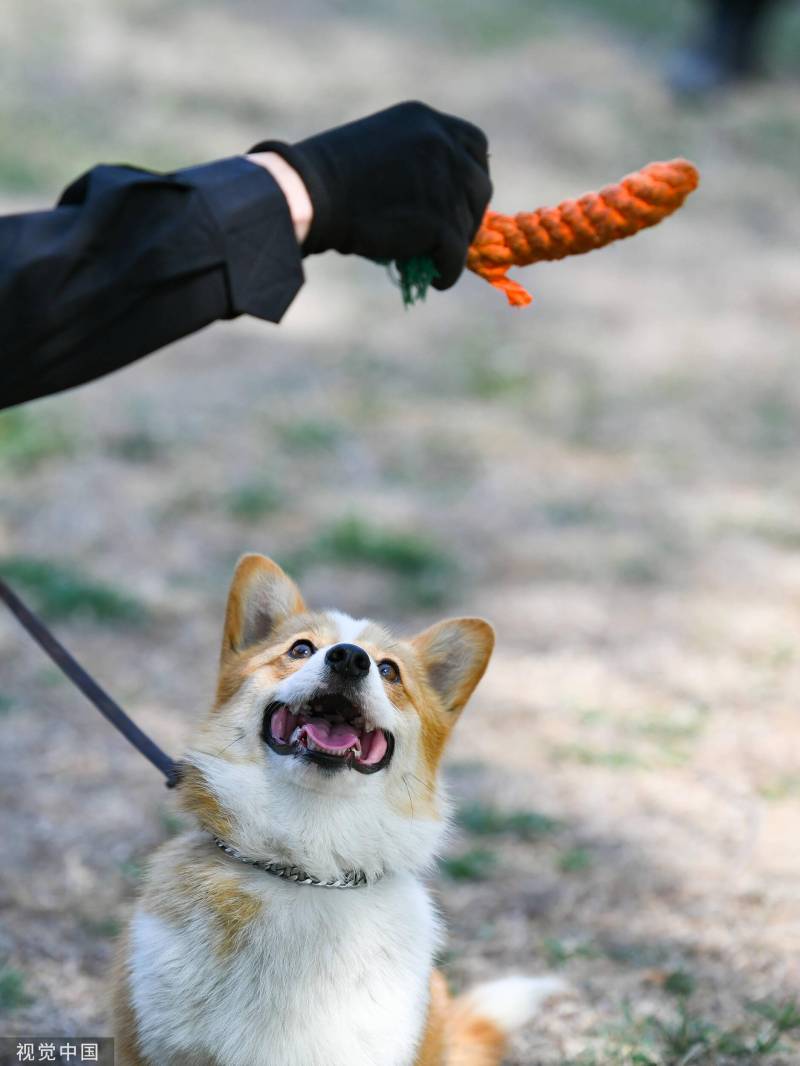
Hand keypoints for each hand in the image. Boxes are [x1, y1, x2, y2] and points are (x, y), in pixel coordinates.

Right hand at [250, 100, 491, 290]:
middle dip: (469, 214)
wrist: (310, 196)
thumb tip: (442, 204)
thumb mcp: (381, 151)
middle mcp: (441, 143)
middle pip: (479, 185)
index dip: (473, 175)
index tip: (463, 200)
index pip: (474, 144)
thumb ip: (416, 164)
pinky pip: (456, 255)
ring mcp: (445, 180)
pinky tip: (436, 281)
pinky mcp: (440, 219)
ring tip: (430, 260)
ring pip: (466, 224)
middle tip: (451, 238)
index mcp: (425, 120)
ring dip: (451, 246)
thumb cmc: (330, 180)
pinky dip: (448, 272)